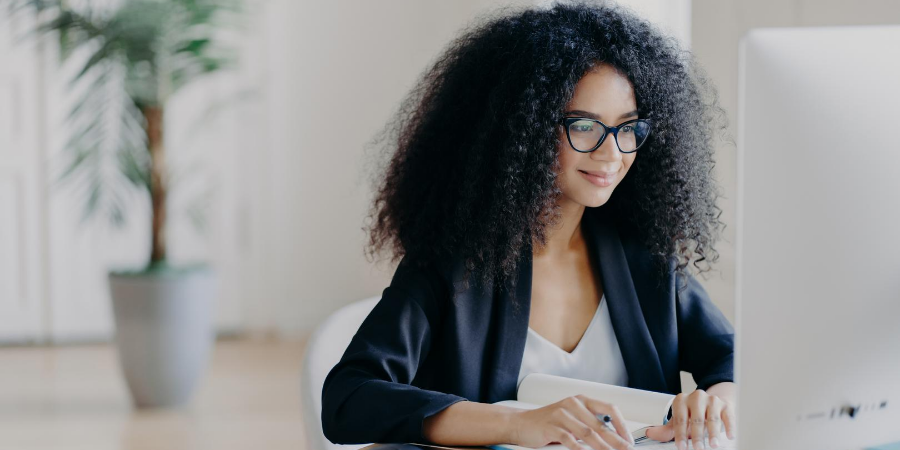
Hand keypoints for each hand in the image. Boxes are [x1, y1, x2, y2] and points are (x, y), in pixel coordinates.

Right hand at [509, 395, 634, 449]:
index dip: (622, 425)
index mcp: (581, 400)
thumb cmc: (549, 422)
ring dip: (602, 447)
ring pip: (588, 433)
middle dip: (616, 440)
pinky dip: (580, 449)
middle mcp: (573, 404)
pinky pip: (569, 439)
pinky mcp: (551, 426)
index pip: (609, 408)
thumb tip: (614, 437)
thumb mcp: (572, 418)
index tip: (629, 439)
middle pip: (600, 424)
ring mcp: (561, 414)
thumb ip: (590, 423)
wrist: (521, 423)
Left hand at [644, 389, 735, 449]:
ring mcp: (712, 400)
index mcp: (681, 400)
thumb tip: (650, 433)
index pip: (680, 419)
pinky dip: (729, 427)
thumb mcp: (678, 421)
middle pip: (697, 419)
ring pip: (712, 418)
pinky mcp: (725, 405)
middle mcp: (696, 397)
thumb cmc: (692, 415)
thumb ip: (666, 429)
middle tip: (698, 447)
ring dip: (713, 433)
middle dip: (697, 435)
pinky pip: (728, 416)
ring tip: (713, 444)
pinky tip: (729, 436)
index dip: (680, 434)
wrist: (710, 403)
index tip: (681, 446)